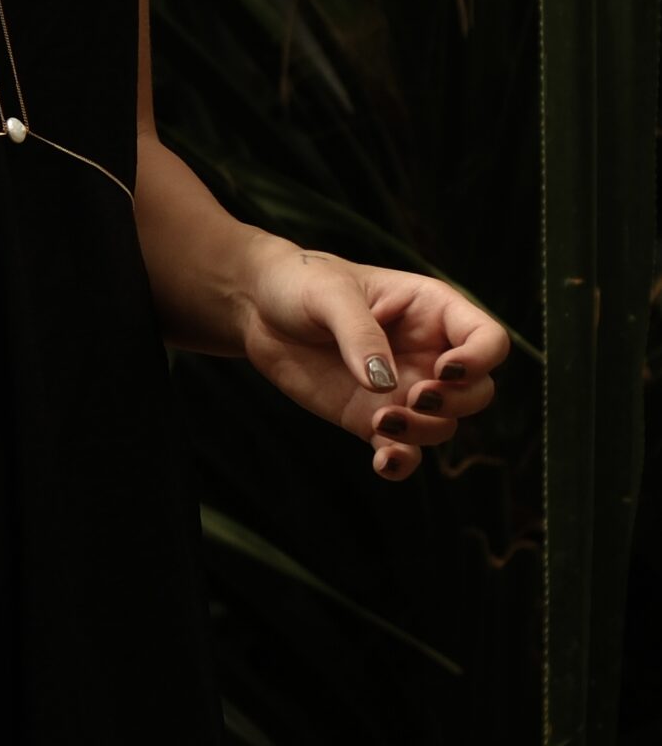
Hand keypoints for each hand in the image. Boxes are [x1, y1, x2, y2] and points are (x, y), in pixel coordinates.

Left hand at [234, 240, 506, 480]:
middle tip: (415, 397)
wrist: (258, 309)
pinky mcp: (373, 417)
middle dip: (457, 402)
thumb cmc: (302, 282)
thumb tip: (385, 384)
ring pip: (444, 425)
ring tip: (380, 420)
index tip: (443, 370)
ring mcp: (403, 389)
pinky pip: (404, 451)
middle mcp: (427, 353)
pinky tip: (382, 462)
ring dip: (424, 432)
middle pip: (478, 391)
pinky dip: (401, 463)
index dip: (479, 360)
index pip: (487, 339)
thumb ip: (359, 333)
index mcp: (431, 310)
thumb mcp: (329, 294)